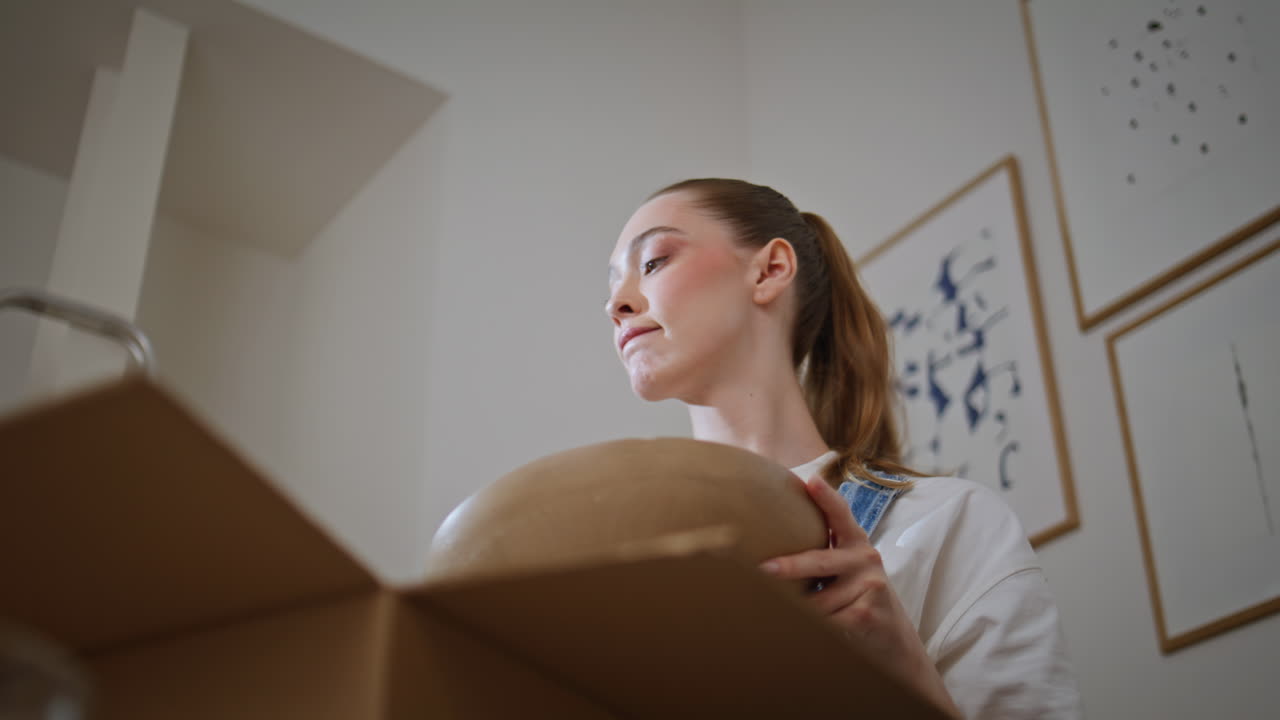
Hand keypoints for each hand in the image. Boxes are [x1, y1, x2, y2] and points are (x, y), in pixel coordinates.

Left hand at [761, 474, 959, 717]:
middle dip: (790, 567)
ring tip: (788, 615)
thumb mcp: (849, 569)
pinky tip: (813, 633)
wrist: (895, 639)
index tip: (811, 481)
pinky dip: (814, 629)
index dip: (826, 498)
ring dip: (800, 611)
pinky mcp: (868, 614)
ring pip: (818, 601)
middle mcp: (866, 559)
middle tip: (763, 569)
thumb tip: (772, 545)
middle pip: (819, 561)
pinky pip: (827, 622)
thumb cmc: (860, 599)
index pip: (841, 515)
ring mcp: (870, 586)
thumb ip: (826, 551)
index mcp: (857, 543)